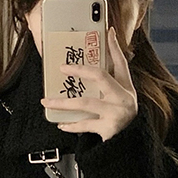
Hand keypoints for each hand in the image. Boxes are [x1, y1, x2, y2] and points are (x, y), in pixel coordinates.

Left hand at [40, 26, 137, 140]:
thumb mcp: (120, 100)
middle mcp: (123, 98)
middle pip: (100, 77)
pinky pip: (84, 124)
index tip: (108, 32)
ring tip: (47, 102)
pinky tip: (61, 124)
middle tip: (62, 68)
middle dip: (80, 70)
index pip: (121, 62)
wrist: (130, 146)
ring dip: (63, 102)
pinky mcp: (108, 128)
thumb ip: (108, 84)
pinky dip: (71, 125)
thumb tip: (89, 70)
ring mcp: (116, 113)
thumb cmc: (121, 119)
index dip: (114, 46)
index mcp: (126, 88)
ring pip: (85, 102)